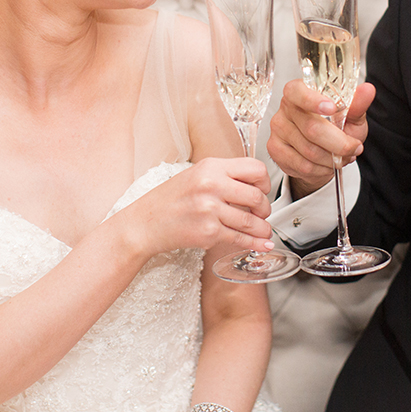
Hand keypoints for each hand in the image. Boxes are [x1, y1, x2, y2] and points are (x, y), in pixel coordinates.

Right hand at [122, 158, 273, 256]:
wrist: (145, 223)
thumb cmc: (169, 200)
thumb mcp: (196, 175)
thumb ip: (224, 176)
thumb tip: (254, 186)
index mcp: (211, 167)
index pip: (255, 169)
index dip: (265, 182)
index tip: (263, 190)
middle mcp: (211, 185)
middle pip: (257, 196)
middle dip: (265, 208)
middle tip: (262, 213)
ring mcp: (210, 210)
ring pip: (251, 221)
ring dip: (262, 229)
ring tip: (263, 231)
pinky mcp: (208, 233)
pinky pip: (240, 239)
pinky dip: (254, 244)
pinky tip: (261, 244)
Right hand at [268, 79, 373, 197]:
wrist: (322, 151)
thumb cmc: (335, 127)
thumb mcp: (351, 115)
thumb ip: (357, 104)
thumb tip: (368, 90)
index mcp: (299, 91)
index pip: (298, 92)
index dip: (314, 101)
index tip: (332, 108)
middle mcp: (285, 108)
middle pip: (312, 128)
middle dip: (339, 143)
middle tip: (355, 148)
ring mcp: (278, 129)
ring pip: (309, 150)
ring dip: (332, 158)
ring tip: (343, 157)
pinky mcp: (275, 149)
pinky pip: (302, 165)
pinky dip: (321, 169)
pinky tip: (328, 164)